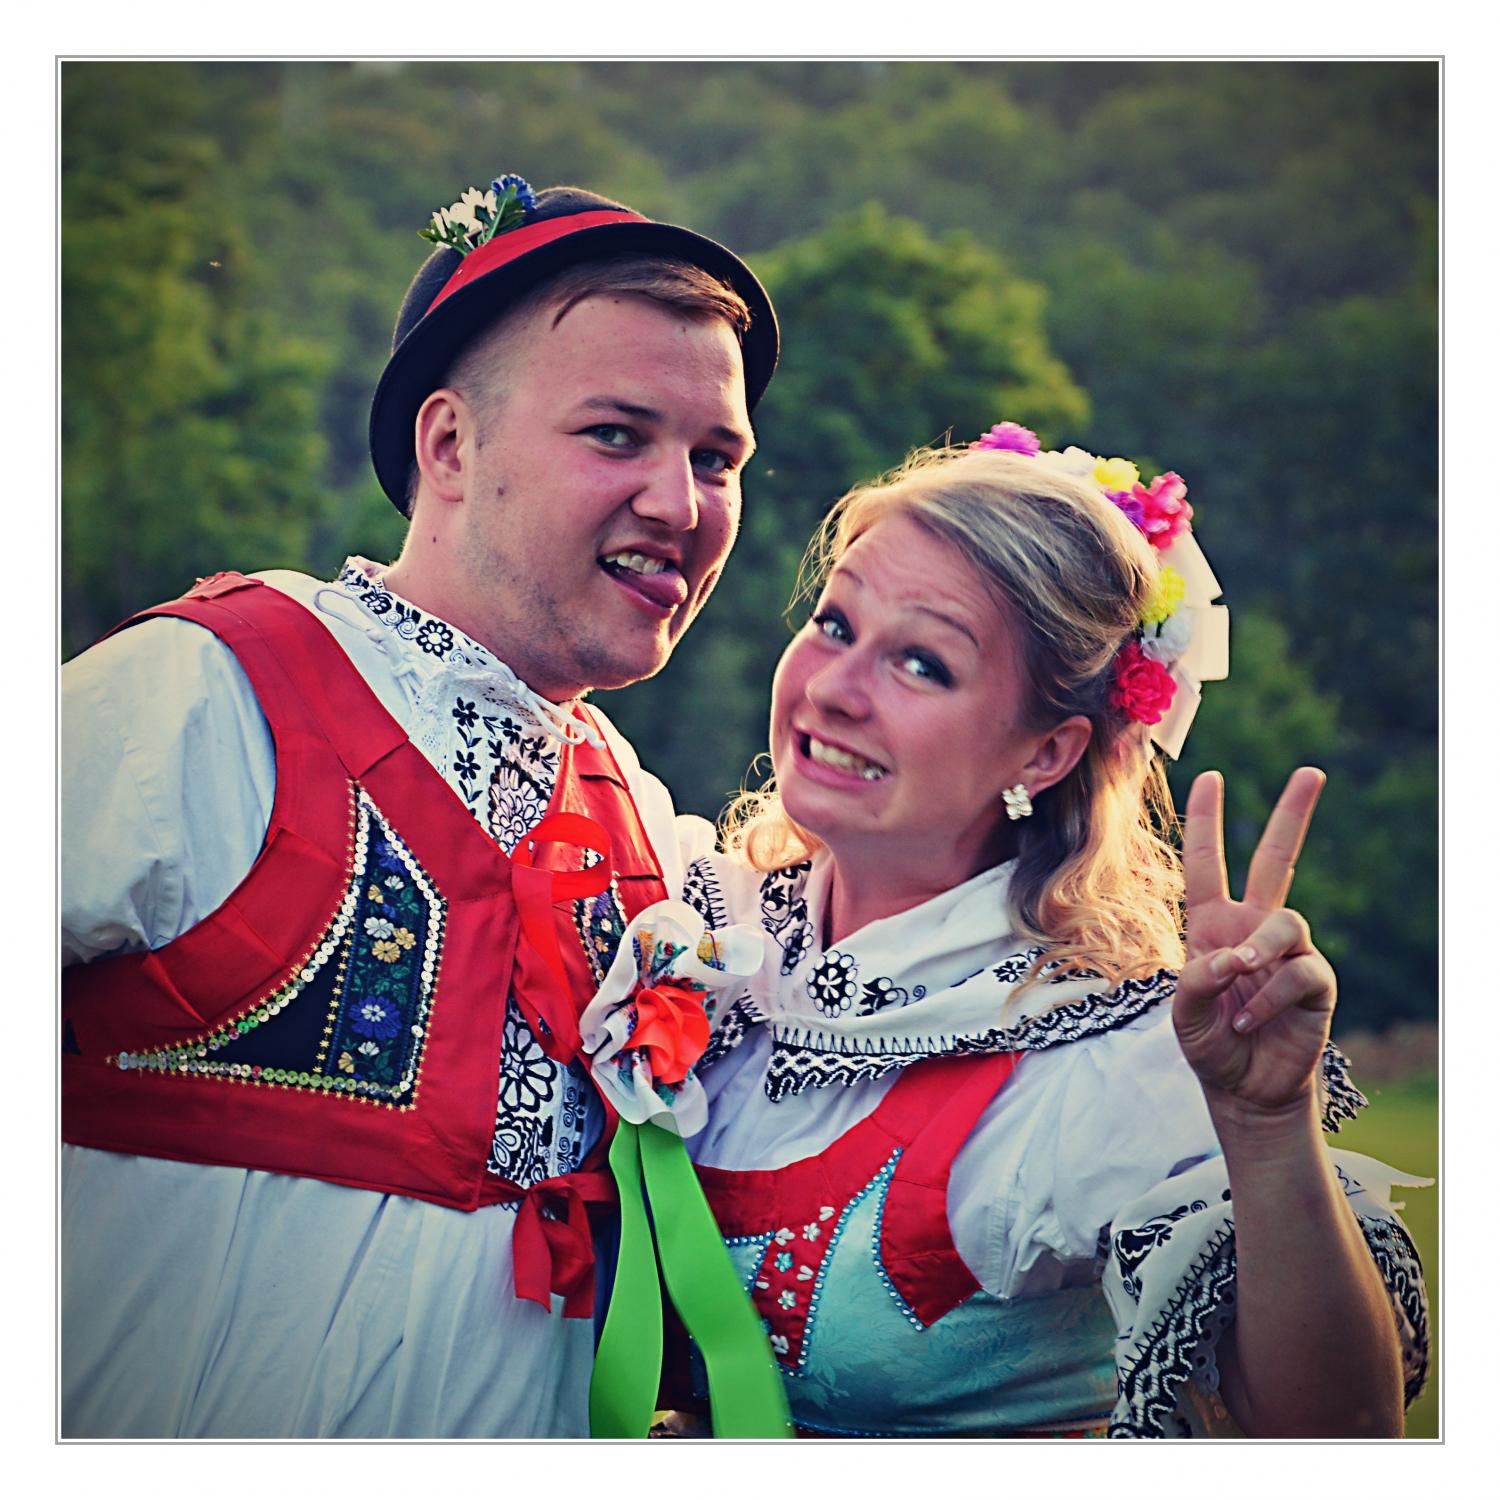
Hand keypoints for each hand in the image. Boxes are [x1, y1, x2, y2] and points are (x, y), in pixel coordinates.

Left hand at [1173, 768, 1337, 1114]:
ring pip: (1286, 919)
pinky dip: (1268, 995)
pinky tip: (1249, 1019)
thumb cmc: (1210, 1044)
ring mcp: (1286, 952)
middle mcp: (1253, 928)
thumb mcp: (1183, 1014)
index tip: (1209, 777)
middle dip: (1293, 815)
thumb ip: (1195, 983)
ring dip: (1259, 948)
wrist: (1243, 1089)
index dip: (1206, 821)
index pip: (1208, 863)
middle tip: (1312, 772)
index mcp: (1213, 924)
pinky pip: (1298, 970)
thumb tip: (1230, 958)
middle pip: (1278, 859)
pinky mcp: (1314, 981)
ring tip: (1238, 975)